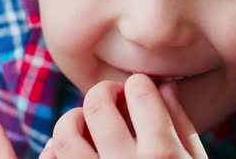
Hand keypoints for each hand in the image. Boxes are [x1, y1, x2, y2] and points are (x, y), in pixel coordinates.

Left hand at [42, 73, 207, 158]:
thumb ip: (182, 125)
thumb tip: (164, 84)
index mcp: (164, 154)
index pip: (140, 91)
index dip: (138, 84)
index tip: (138, 89)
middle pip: (98, 104)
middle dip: (102, 91)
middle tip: (110, 96)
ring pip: (66, 134)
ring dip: (72, 119)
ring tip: (86, 122)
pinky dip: (54, 150)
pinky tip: (69, 149)